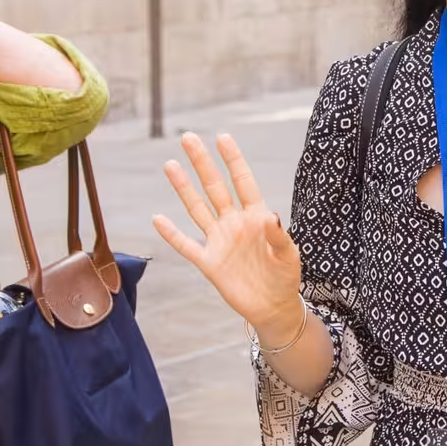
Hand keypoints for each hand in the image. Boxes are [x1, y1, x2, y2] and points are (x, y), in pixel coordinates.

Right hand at [153, 132, 305, 340]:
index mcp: (256, 217)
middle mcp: (234, 224)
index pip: (243, 182)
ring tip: (170, 165)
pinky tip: (157, 218)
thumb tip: (272, 215)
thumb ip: (279, 236)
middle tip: (188, 138)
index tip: (223, 137)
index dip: (233, 160)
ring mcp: (220, 241)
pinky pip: (186, 245)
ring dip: (184, 188)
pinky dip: (172, 234)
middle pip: (215, 187)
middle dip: (202, 163)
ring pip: (197, 209)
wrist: (273, 307)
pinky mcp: (209, 263)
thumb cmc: (286, 276)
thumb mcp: (289, 255)